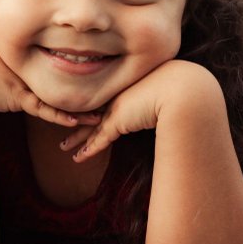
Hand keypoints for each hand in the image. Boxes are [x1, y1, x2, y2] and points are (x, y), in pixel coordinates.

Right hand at [0, 43, 100, 127]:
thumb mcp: (2, 70)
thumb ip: (19, 76)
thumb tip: (29, 83)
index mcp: (33, 61)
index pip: (64, 71)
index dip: (83, 79)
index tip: (102, 86)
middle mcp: (33, 69)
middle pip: (68, 82)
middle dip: (91, 93)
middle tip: (112, 100)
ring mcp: (26, 82)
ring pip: (59, 98)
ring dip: (79, 110)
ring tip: (100, 117)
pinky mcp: (19, 96)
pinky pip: (43, 109)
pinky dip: (59, 116)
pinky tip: (75, 122)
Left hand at [60, 60, 219, 161]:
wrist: (181, 88)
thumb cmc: (181, 86)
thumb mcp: (168, 88)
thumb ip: (162, 93)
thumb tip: (166, 97)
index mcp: (126, 85)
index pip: (105, 97)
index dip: (90, 105)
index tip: (80, 110)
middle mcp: (117, 95)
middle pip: (90, 110)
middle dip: (74, 120)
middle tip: (61, 126)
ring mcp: (116, 107)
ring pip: (89, 125)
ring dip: (76, 138)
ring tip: (63, 147)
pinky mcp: (118, 122)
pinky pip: (99, 138)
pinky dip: (89, 150)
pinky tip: (79, 158)